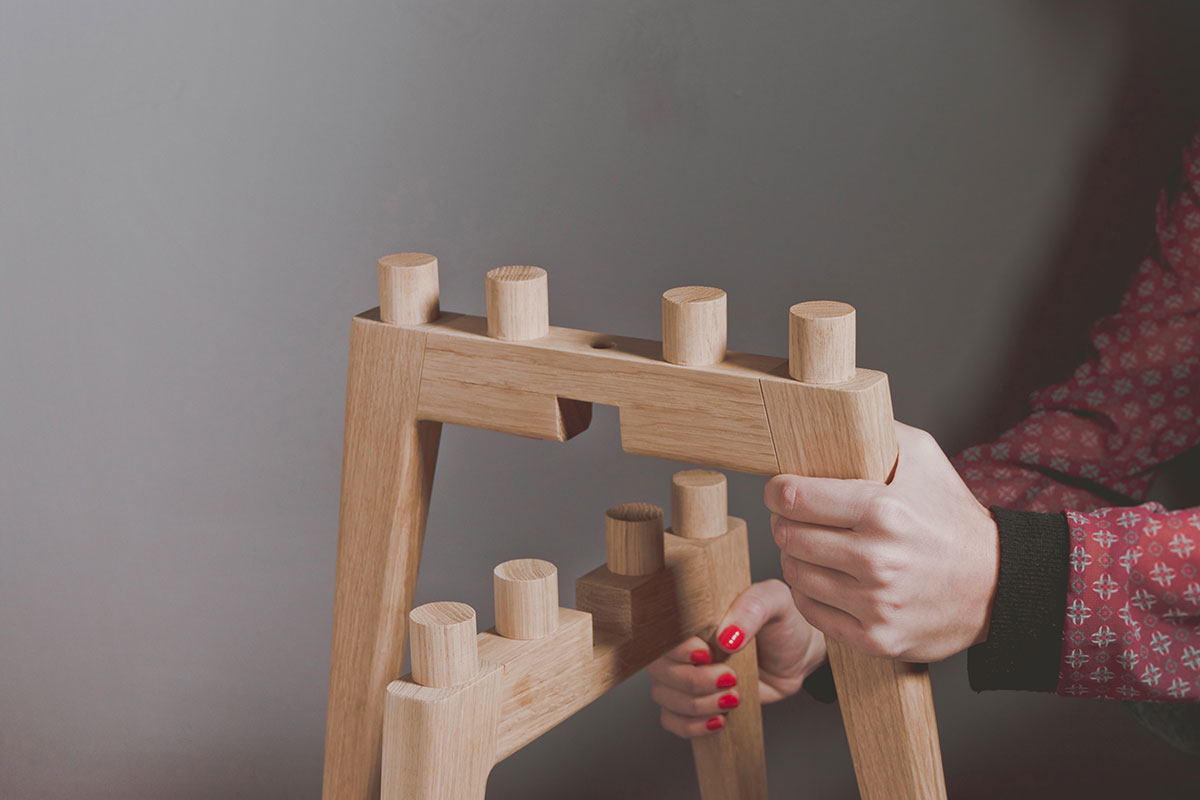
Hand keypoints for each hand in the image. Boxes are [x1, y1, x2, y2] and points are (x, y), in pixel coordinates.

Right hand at [646, 579, 826, 737]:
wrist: (798, 655)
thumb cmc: (781, 622)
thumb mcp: (773, 602)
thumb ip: (751, 610)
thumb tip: (725, 636)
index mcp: (691, 615)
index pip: (661, 632)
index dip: (678, 649)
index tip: (707, 653)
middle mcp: (681, 645)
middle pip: (660, 670)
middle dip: (695, 681)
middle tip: (731, 678)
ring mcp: (685, 675)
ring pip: (664, 697)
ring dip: (698, 704)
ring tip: (734, 697)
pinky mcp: (695, 702)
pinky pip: (672, 720)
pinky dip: (691, 725)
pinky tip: (718, 719)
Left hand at [765, 421, 998, 662]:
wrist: (999, 584)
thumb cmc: (954, 517)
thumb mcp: (925, 458)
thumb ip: (876, 431)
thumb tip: (830, 410)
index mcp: (883, 510)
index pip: (793, 498)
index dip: (777, 492)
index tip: (779, 490)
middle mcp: (876, 558)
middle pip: (788, 537)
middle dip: (785, 524)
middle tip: (796, 520)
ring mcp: (875, 602)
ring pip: (795, 575)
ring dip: (796, 560)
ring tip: (813, 549)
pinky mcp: (876, 637)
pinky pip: (812, 612)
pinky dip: (810, 595)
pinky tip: (826, 581)